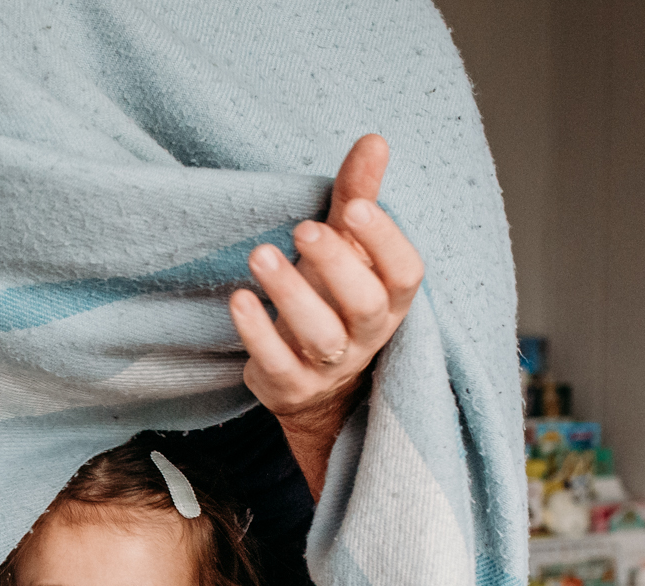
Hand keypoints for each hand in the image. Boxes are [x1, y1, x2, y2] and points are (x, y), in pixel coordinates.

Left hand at [228, 133, 425, 497]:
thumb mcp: (347, 249)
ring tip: (259, 254)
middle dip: (336, 265)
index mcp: (390, 298)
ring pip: (321, 335)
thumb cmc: (332, 298)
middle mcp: (368, 334)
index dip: (384, 241)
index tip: (353, 208)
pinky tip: (239, 298)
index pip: (405, 273)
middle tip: (304, 229)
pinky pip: (277, 364)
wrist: (313, 384)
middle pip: (365, 304)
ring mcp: (331, 366)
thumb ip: (357, 197)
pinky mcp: (291, 386)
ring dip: (290, 294)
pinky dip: (257, 332)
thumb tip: (374, 140)